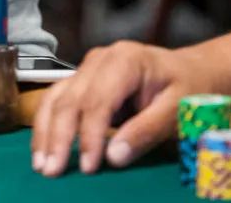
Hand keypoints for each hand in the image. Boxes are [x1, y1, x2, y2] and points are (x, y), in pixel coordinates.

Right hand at [31, 41, 225, 177]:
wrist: (190, 69)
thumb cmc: (188, 88)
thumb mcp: (178, 109)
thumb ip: (146, 131)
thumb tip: (114, 157)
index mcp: (126, 60)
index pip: (98, 100)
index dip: (89, 135)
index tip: (88, 167)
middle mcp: (99, 59)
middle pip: (70, 99)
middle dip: (59, 137)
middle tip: (52, 171)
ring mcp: (87, 67)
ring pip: (56, 98)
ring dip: (45, 132)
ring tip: (40, 164)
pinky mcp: (82, 79)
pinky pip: (57, 99)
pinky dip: (47, 124)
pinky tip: (43, 148)